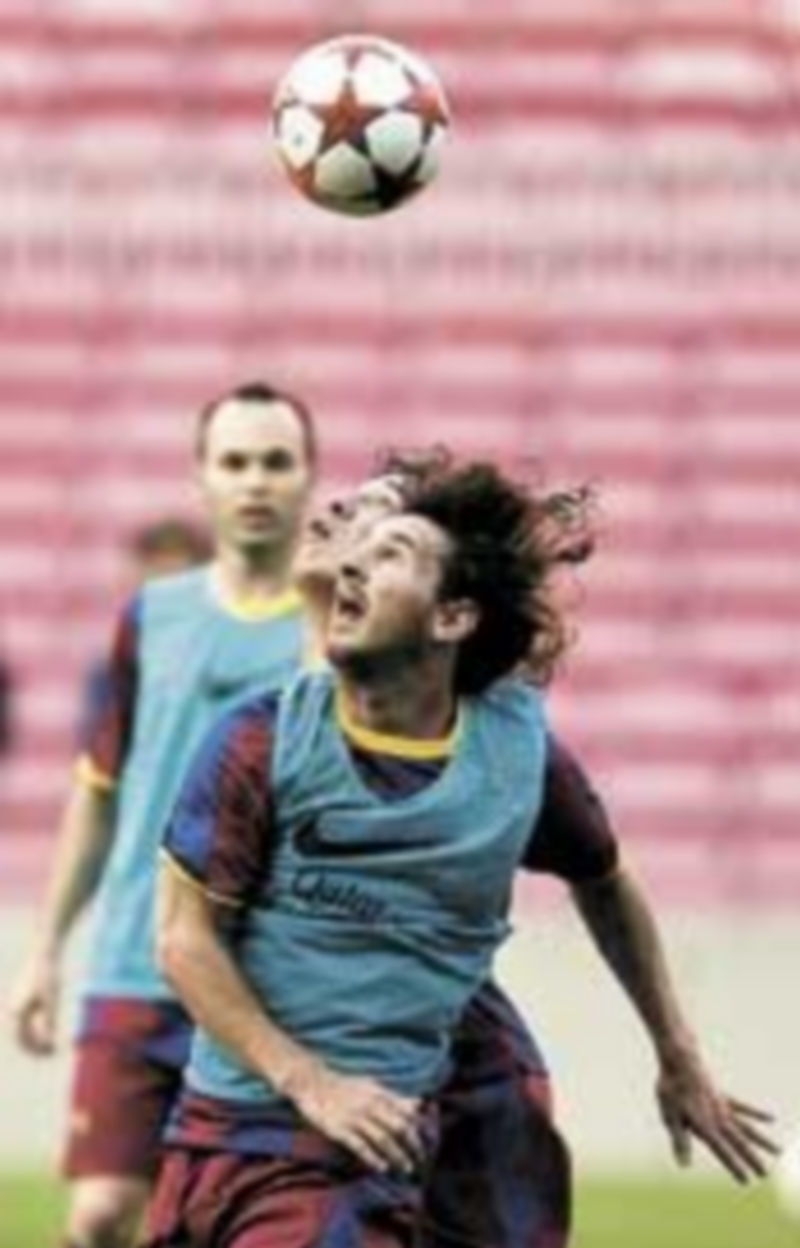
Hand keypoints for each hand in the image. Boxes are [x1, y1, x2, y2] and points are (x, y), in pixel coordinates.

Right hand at [9, 953, 59, 1055]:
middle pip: (21, 1037)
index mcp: (17, 1012)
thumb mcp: (52, 1000)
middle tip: (53, 1052)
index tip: (50, 1053)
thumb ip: (48, 1021)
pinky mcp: (23, 1001)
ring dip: (36, 1040)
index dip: (35, 1050)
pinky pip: (27, 1021)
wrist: (44, 954)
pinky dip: (36, 1029)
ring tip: (52, 1046)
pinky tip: (50, 1030)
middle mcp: (13, 1010)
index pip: (22, 1040)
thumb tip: (48, 1041)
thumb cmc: (48, 975)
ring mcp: (16, 1006)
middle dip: (35, 1048)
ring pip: (23, 1030)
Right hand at [285, 1057, 423, 1174]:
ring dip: (397, 1155)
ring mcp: (354, 1117)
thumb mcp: (372, 1086)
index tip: (426, 1143)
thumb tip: (420, 1104)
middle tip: (420, 1160)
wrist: (313, 1083)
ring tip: (405, 1168)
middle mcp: (370, 1105)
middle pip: (398, 1127)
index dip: (419, 1130)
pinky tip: (383, 1167)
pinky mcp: (340, 1129)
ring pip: (382, 1139)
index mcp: (379, 1094)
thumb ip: (395, 1097)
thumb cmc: (345, 1086)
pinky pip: (360, 1146)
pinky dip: (373, 1157)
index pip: (406, 1113)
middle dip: (412, 1145)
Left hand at [656, 1053, 778, 1182]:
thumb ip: (680, 1141)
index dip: (734, 1167)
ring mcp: (723, 1106)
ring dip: (762, 1140)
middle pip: (739, 1142)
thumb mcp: (670, 1116)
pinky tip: (771, 1119)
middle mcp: (719, 1118)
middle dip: (752, 1159)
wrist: (680, 1058)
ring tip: (779, 1152)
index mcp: (705, 1126)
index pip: (722, 1151)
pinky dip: (756, 1113)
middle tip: (765, 1175)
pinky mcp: (723, 1095)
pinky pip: (742, 1107)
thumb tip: (684, 1166)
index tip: (747, 1181)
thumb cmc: (671, 1088)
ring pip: (747, 1127)